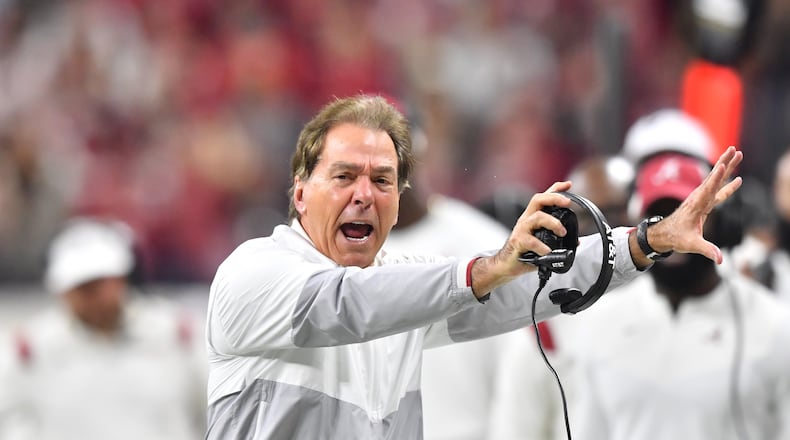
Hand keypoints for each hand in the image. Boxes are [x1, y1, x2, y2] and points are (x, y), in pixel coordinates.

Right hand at [470, 181, 573, 297]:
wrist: (506, 265)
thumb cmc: (524, 252)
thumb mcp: (541, 241)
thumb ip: (556, 238)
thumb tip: (576, 241)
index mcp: (532, 217)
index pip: (543, 198)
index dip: (555, 189)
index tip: (568, 185)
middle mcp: (526, 220)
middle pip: (538, 199)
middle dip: (554, 198)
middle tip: (568, 204)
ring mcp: (521, 230)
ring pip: (537, 217)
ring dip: (553, 223)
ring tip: (562, 232)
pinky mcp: (517, 242)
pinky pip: (531, 241)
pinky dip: (542, 246)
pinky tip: (548, 252)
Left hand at [635, 146, 742, 266]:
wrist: (665, 234)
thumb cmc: (676, 238)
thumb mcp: (691, 245)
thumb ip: (707, 250)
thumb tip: (719, 260)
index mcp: (696, 206)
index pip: (708, 190)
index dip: (715, 178)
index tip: (722, 166)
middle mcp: (698, 198)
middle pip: (714, 178)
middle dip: (724, 163)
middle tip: (734, 150)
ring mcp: (701, 199)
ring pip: (716, 180)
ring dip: (726, 167)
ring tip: (737, 154)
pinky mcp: (704, 203)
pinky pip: (718, 190)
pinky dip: (727, 183)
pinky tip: (738, 179)